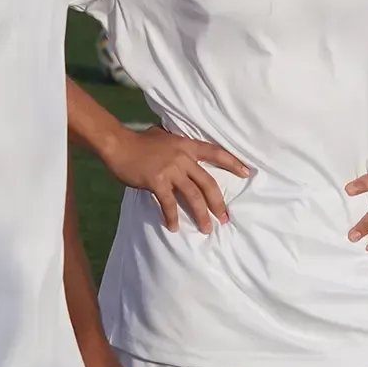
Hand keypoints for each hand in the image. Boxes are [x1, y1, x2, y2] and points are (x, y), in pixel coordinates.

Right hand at [99, 126, 247, 234]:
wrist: (119, 145)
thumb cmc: (140, 142)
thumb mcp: (164, 137)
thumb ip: (178, 145)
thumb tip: (185, 152)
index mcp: (187, 145)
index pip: (215, 153)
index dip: (233, 163)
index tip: (247, 173)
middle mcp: (183, 157)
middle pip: (208, 183)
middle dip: (218, 203)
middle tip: (224, 218)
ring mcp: (171, 170)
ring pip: (193, 196)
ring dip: (201, 215)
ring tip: (206, 229)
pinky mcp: (157, 181)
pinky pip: (169, 203)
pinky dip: (172, 217)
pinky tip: (174, 227)